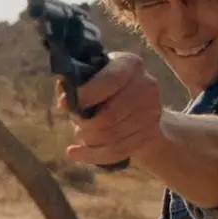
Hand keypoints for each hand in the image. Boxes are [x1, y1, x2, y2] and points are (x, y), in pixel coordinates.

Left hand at [56, 52, 163, 166]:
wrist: (135, 104)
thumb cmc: (103, 87)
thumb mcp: (89, 77)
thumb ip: (73, 83)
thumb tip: (65, 99)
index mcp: (130, 64)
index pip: (110, 81)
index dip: (85, 95)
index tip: (65, 105)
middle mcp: (146, 85)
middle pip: (110, 115)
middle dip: (85, 124)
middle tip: (75, 123)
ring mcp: (152, 112)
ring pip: (112, 136)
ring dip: (89, 139)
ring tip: (80, 134)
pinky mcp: (151, 134)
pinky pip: (118, 151)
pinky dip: (93, 155)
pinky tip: (75, 153)